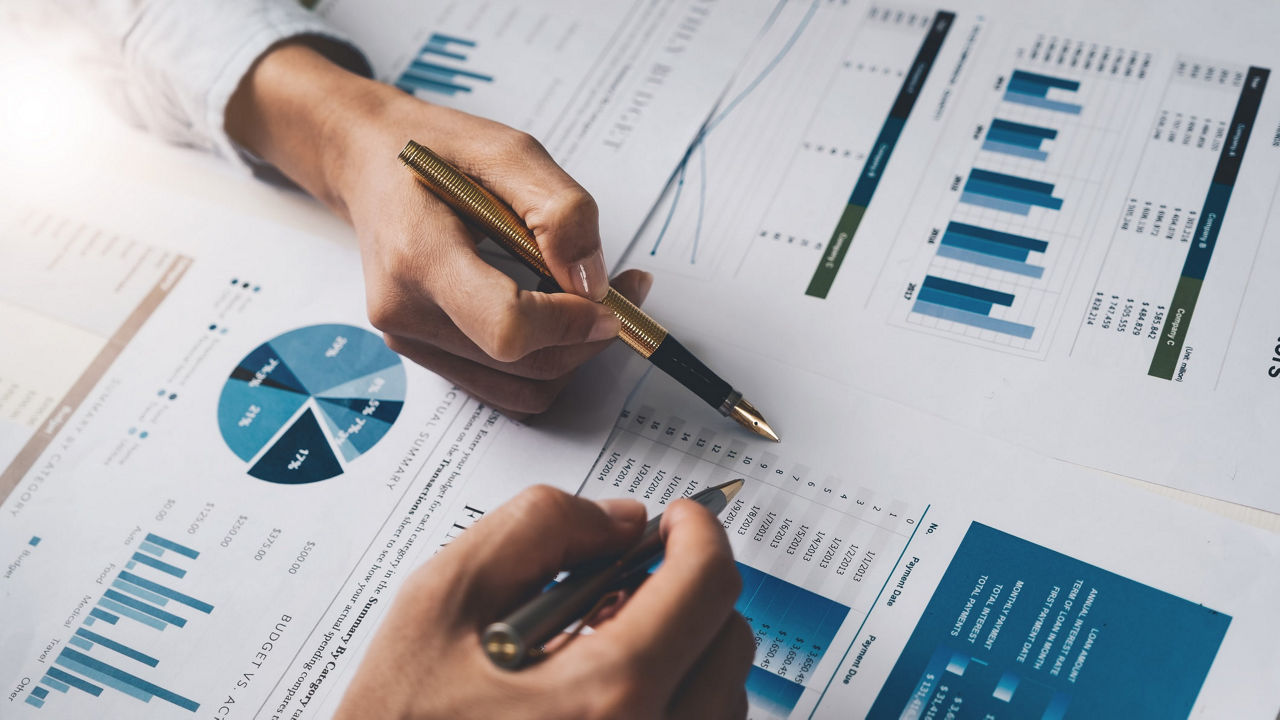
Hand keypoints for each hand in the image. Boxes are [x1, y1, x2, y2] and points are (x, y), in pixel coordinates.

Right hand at [228, 43, 651, 414]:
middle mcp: (406, 312)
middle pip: (524, 364)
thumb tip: (593, 282)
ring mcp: (411, 340)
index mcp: (418, 256)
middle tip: (627, 291)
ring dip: (575, 354)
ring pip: (522, 387)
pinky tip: (561, 316)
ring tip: (597, 300)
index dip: (570, 324)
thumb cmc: (437, 152)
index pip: (507, 327)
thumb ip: (560, 211)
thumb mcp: (508, 150)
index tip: (610, 300)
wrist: (370, 163)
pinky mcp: (426, 353)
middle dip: (589, 336)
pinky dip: (547, 360)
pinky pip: (505, 384)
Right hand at [334, 486, 752, 719]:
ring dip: (682, 651)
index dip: (699, 532)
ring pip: (721, 697)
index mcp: (608, 696)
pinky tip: (601, 693)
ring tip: (598, 647)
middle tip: (626, 581)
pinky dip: (672, 700)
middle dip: (688, 591)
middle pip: (729, 642)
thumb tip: (618, 519)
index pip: (707, 587)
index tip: (679, 519)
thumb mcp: (441, 601)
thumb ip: (536, 530)